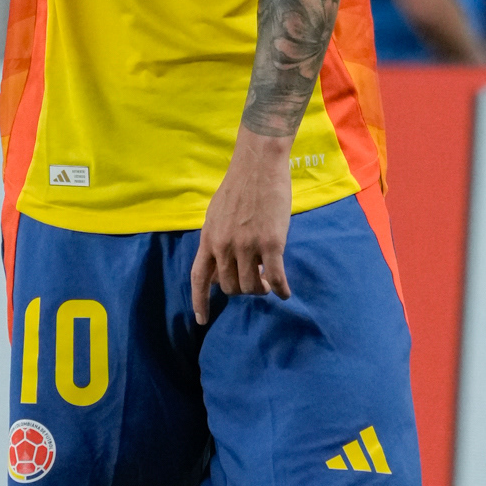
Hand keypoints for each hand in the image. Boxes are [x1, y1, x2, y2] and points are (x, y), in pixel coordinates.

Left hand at [191, 130, 292, 321]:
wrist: (258, 164)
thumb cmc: (239, 187)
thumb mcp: (216, 216)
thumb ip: (215, 242)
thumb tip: (218, 273)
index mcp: (208, 239)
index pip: (199, 279)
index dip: (200, 302)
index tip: (202, 320)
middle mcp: (224, 246)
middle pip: (230, 287)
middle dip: (243, 290)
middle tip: (256, 282)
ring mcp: (247, 245)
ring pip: (253, 286)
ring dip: (262, 289)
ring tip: (270, 284)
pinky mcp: (271, 243)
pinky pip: (276, 278)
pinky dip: (281, 290)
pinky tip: (285, 293)